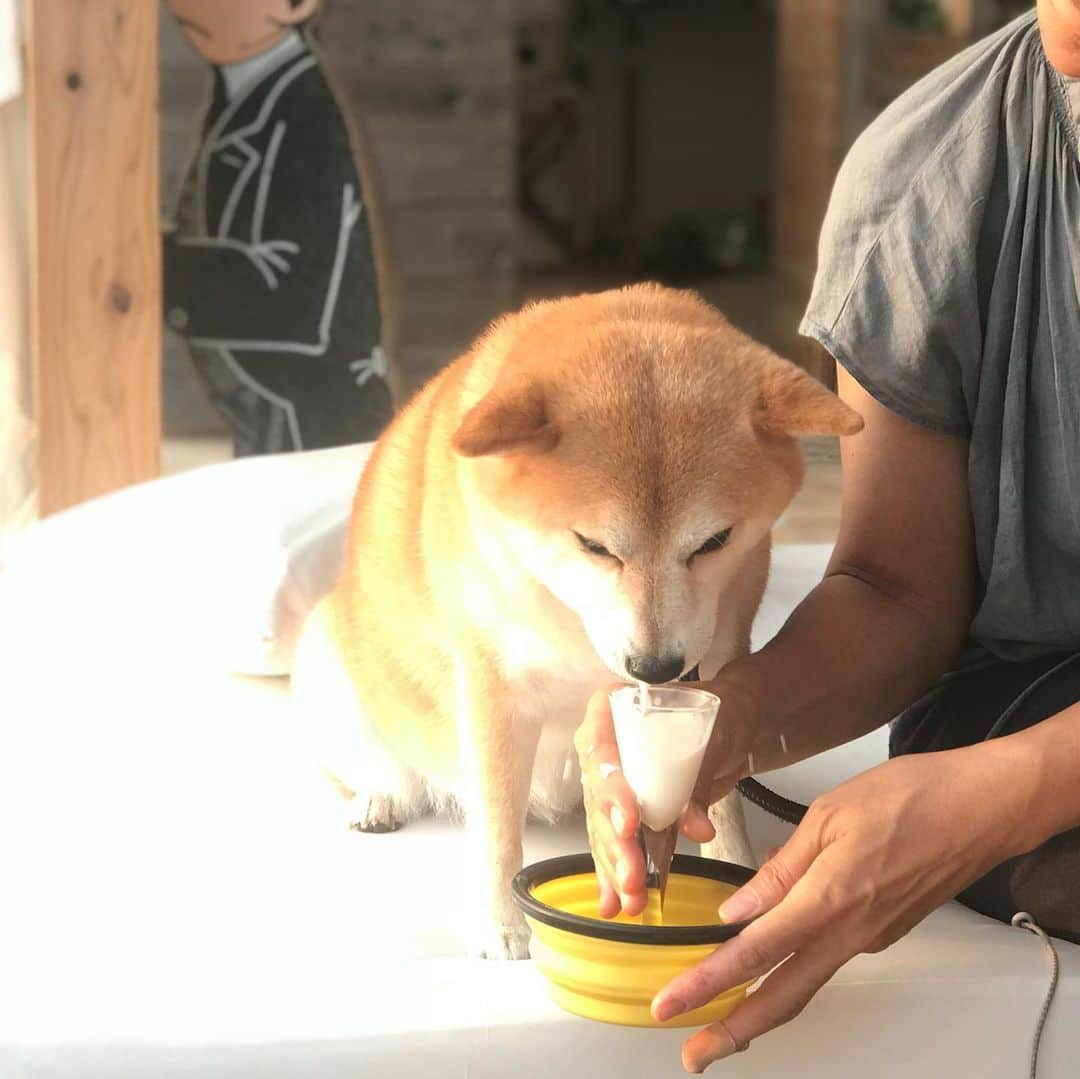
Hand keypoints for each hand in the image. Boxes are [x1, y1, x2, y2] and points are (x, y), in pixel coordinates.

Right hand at [575, 675, 758, 917]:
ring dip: (615, 865)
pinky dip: (616, 872)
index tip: (629, 823)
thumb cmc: (720, 713)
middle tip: (631, 874)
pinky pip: (615, 841)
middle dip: (614, 841)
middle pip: (598, 796)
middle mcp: (603, 744)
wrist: (736, 722)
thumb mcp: (715, 737)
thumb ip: (699, 780)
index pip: (600, 750)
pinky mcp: (628, 808)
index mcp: (611, 709)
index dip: (611, 790)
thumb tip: (695, 825)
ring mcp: (613, 779)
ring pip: (604, 826)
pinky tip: (613, 901)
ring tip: (629, 898)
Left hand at [650, 744, 1032, 1071]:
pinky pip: (829, 955)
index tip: (673, 1005)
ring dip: (762, 1006)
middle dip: (733, 1031)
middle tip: (695, 1053)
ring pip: (807, 982)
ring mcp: (870, 937)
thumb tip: (740, 910)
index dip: (708, 983)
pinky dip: (795, 966)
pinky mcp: (884, 931)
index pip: (754, 953)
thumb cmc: (912, 797)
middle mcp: (850, 931)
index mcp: (828, 898)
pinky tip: (775, 954)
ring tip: (724, 1015)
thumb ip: (781, 868)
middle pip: (783, 997)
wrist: (983, 809)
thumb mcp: (829, 815)